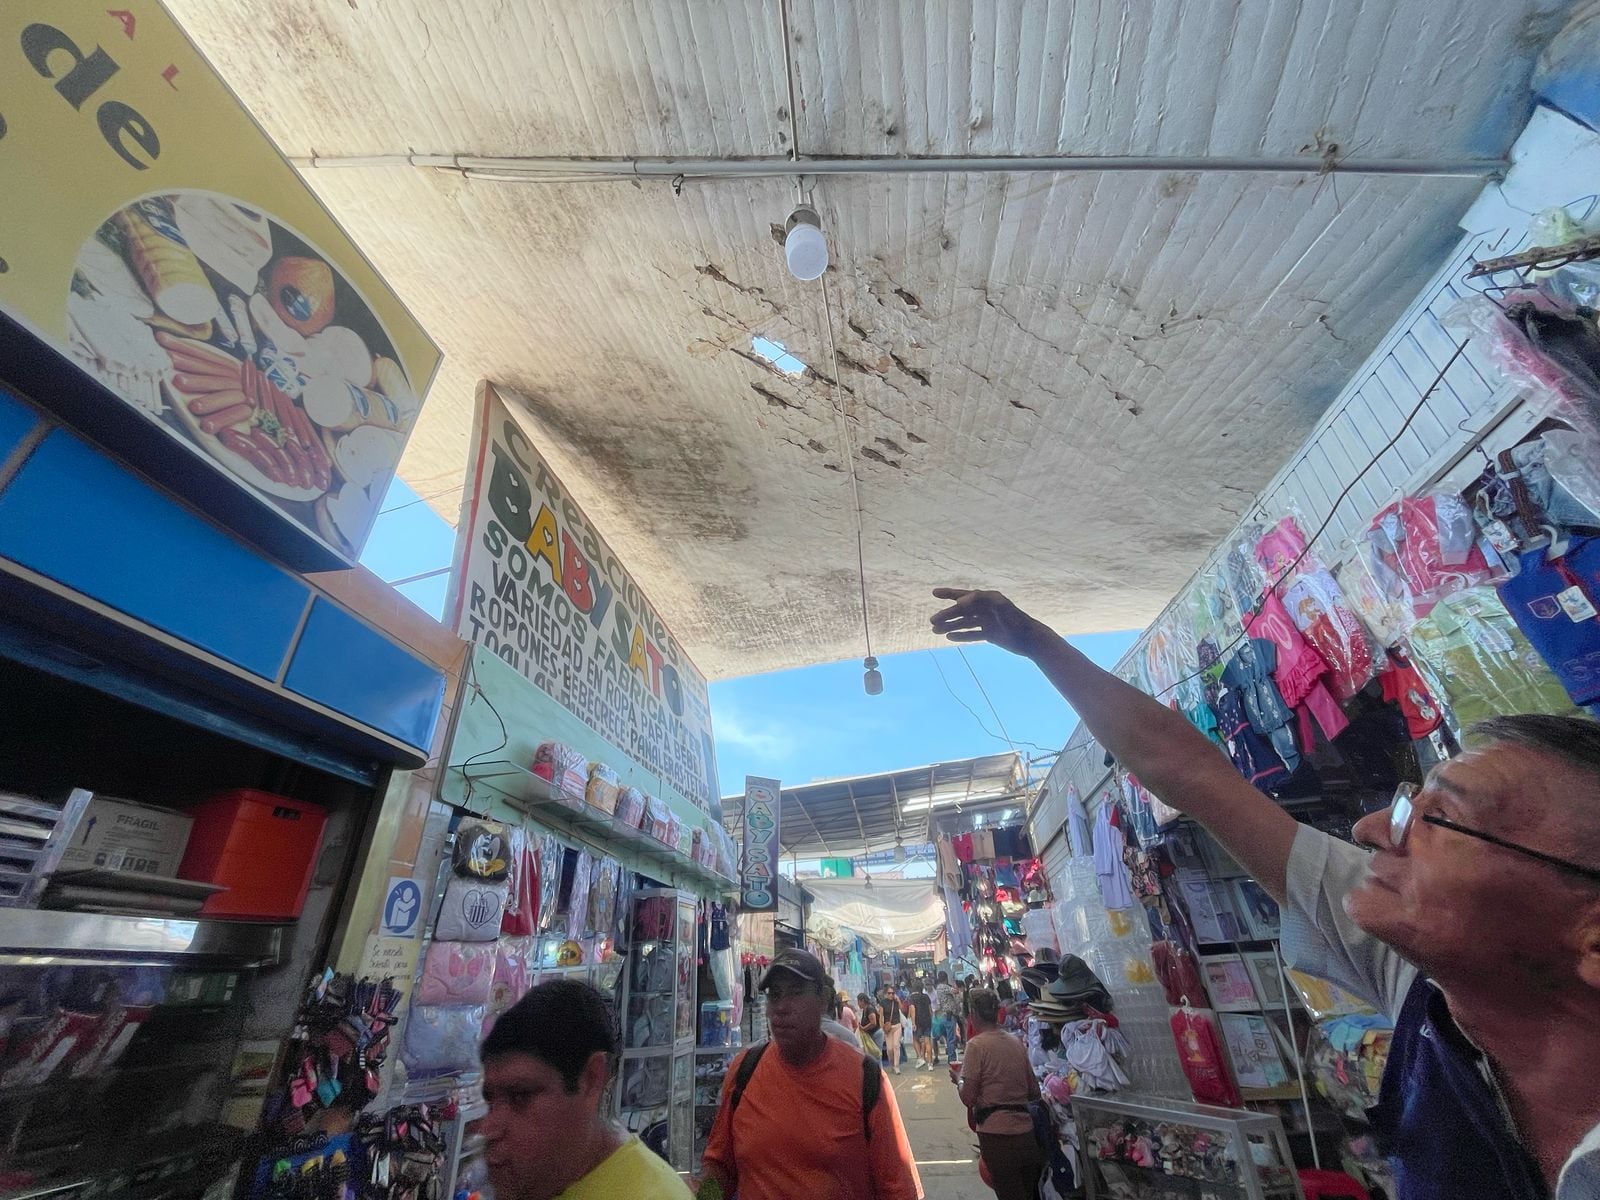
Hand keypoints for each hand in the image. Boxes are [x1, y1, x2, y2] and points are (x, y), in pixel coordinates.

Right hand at [930, 588, 1051, 657]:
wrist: (1031, 640)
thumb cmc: (1016, 620)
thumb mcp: (1000, 606)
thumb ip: (981, 599)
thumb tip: (959, 601)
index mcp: (987, 599)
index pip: (964, 595)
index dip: (949, 593)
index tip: (934, 593)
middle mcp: (986, 609)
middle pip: (962, 611)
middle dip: (947, 615)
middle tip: (932, 621)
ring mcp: (987, 622)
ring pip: (965, 623)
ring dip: (951, 626)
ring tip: (936, 631)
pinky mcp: (990, 634)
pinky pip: (972, 634)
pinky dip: (961, 635)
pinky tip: (950, 637)